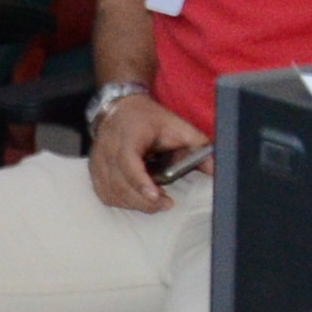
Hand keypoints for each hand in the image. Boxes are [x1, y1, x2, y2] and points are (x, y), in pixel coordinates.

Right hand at [91, 88, 208, 212]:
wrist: (121, 107)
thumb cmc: (149, 118)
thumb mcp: (177, 126)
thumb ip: (198, 147)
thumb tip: (217, 170)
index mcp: (128, 134)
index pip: (129, 161)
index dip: (141, 181)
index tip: (156, 196)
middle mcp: (107, 147)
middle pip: (120, 182)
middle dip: (143, 200)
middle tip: (165, 204)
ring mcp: (98, 159)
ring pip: (111, 191)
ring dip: (133, 202)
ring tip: (154, 202)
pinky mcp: (94, 169)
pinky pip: (103, 193)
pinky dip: (119, 201)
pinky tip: (135, 199)